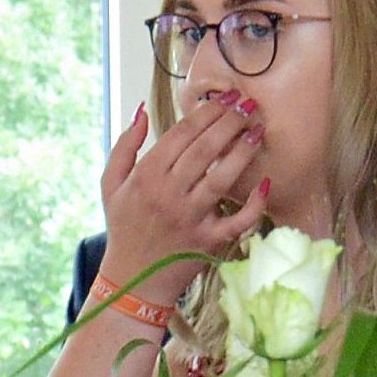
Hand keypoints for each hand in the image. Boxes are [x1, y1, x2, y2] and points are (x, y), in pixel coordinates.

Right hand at [96, 95, 270, 305]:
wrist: (133, 279)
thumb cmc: (124, 227)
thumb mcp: (110, 184)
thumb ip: (125, 146)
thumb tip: (142, 112)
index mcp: (146, 176)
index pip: (181, 134)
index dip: (207, 111)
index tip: (226, 97)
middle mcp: (168, 195)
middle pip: (205, 149)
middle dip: (229, 122)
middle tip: (248, 105)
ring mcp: (190, 219)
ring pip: (222, 178)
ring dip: (243, 151)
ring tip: (258, 130)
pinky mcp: (208, 242)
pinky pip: (237, 221)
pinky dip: (254, 204)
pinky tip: (266, 183)